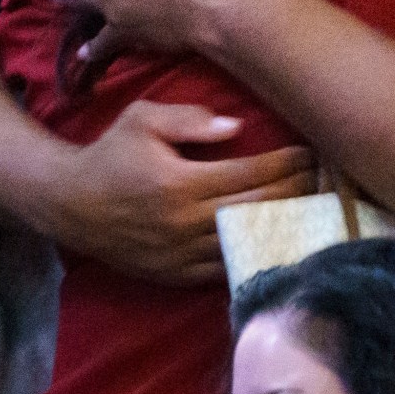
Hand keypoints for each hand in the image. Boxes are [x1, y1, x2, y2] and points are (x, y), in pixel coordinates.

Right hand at [41, 100, 313, 285]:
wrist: (70, 205)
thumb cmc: (110, 154)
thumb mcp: (141, 120)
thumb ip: (189, 119)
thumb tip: (237, 128)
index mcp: (180, 183)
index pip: (251, 174)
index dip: (287, 164)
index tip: (310, 152)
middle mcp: (185, 223)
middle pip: (258, 208)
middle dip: (296, 192)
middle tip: (324, 179)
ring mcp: (183, 254)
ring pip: (248, 242)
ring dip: (283, 226)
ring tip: (313, 209)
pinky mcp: (178, 274)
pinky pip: (228, 268)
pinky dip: (256, 254)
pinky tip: (278, 240)